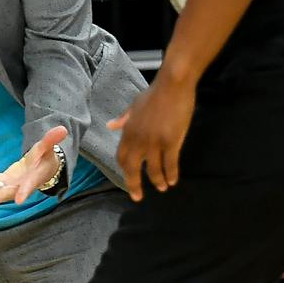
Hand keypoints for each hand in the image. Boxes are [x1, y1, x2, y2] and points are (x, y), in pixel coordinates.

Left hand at [0, 125, 68, 207]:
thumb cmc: (45, 159)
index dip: (24, 193)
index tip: (18, 201)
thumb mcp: (48, 149)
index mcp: (32, 181)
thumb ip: (52, 140)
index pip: (28, 187)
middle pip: (5, 194)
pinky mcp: (1, 181)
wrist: (39, 169)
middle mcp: (18, 187)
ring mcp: (8, 185)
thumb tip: (63, 128)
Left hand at [109, 74, 195, 200]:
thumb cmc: (155, 93)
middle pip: (133, 168)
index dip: (125, 171)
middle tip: (137, 197)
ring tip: (162, 188)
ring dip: (157, 181)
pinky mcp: (171, 142)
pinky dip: (171, 174)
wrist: (173, 85)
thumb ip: (123, 119)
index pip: (122, 157)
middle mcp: (138, 139)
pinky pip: (170, 164)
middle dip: (134, 184)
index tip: (129, 180)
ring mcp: (154, 142)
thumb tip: (110, 126)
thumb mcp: (134, 105)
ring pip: (153, 169)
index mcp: (128, 131)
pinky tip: (173, 181)